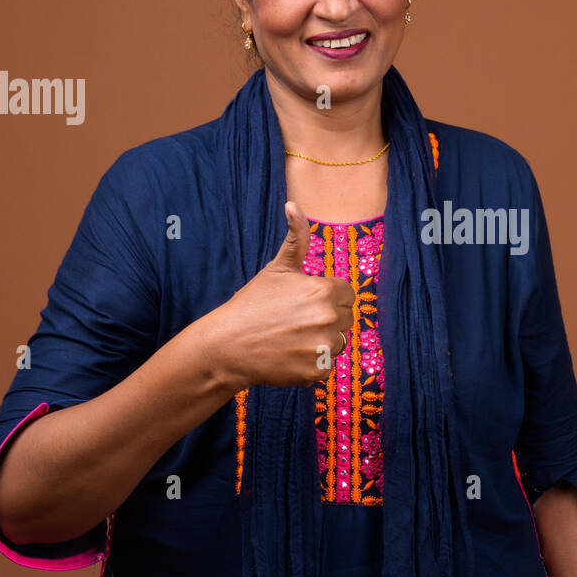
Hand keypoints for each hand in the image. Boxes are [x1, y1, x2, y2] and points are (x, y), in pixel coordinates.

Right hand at [204, 201, 354, 387]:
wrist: (228, 345)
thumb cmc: (252, 304)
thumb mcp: (277, 268)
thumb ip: (296, 237)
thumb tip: (294, 204)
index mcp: (323, 290)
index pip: (348, 293)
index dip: (328, 296)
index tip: (305, 302)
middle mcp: (328, 318)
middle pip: (346, 318)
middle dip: (327, 318)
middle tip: (296, 321)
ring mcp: (323, 347)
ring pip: (340, 342)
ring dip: (323, 341)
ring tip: (293, 337)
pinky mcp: (317, 372)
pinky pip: (328, 365)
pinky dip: (314, 363)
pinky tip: (291, 355)